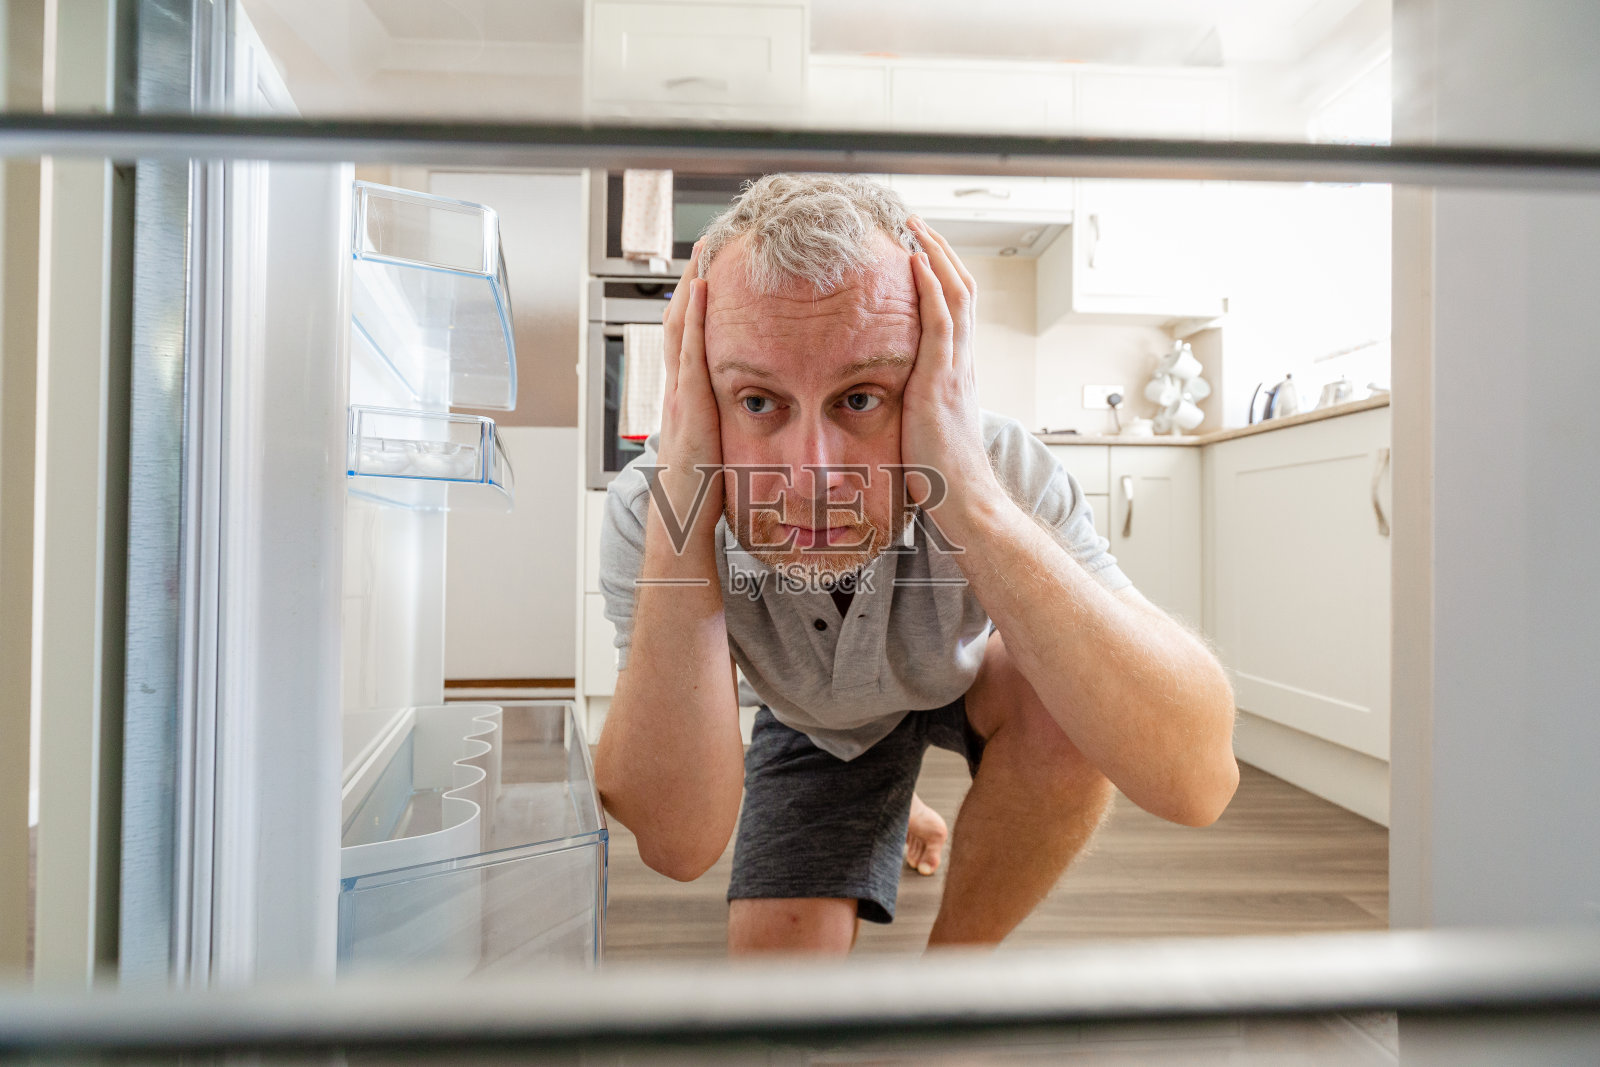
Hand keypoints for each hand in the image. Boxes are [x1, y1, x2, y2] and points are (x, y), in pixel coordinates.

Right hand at [650, 242, 722, 556]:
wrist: (684, 519)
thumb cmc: (707, 491)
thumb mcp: (722, 448)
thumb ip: (736, 425)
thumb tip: (763, 411)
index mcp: (689, 398)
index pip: (690, 338)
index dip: (698, 303)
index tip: (710, 271)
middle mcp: (680, 388)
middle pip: (680, 321)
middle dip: (691, 282)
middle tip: (704, 246)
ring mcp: (680, 394)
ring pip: (681, 326)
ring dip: (691, 286)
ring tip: (703, 251)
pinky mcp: (689, 404)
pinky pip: (690, 350)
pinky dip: (695, 317)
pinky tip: (705, 288)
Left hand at [900, 217, 1001, 510]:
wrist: (963, 499)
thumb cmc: (939, 473)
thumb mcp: (922, 427)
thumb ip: (910, 404)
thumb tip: (879, 395)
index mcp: (957, 371)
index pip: (955, 307)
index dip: (941, 274)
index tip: (920, 248)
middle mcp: (962, 362)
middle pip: (961, 289)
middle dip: (940, 251)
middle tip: (917, 223)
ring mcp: (955, 369)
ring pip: (955, 295)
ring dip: (935, 255)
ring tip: (916, 227)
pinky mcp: (941, 381)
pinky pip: (939, 322)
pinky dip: (930, 287)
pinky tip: (915, 262)